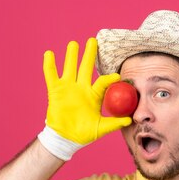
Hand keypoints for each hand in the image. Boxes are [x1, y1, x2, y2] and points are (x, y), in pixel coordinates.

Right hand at [38, 38, 131, 159]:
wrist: (66, 139)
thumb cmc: (84, 134)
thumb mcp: (101, 128)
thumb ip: (114, 123)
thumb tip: (129, 120)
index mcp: (94, 95)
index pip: (102, 82)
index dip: (109, 78)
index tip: (116, 76)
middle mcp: (81, 89)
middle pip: (86, 68)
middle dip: (89, 54)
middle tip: (93, 41)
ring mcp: (68, 88)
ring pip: (70, 68)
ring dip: (71, 56)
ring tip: (74, 44)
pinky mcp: (55, 91)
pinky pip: (51, 75)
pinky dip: (49, 65)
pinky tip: (49, 53)